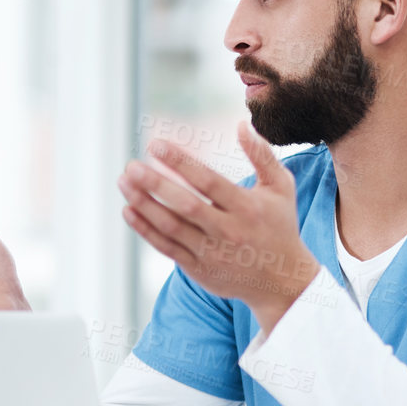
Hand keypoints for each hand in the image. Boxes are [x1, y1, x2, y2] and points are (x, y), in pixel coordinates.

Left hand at [118, 121, 319, 329]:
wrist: (282, 281)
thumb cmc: (279, 225)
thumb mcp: (281, 188)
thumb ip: (262, 154)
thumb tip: (241, 124)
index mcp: (247, 208)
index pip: (208, 182)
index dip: (180, 163)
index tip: (156, 145)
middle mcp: (228, 231)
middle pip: (185, 205)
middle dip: (155, 184)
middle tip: (131, 165)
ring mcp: (211, 253)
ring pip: (171, 227)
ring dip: (143, 204)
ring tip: (124, 182)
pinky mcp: (199, 269)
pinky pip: (166, 248)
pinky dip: (145, 229)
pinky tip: (129, 210)